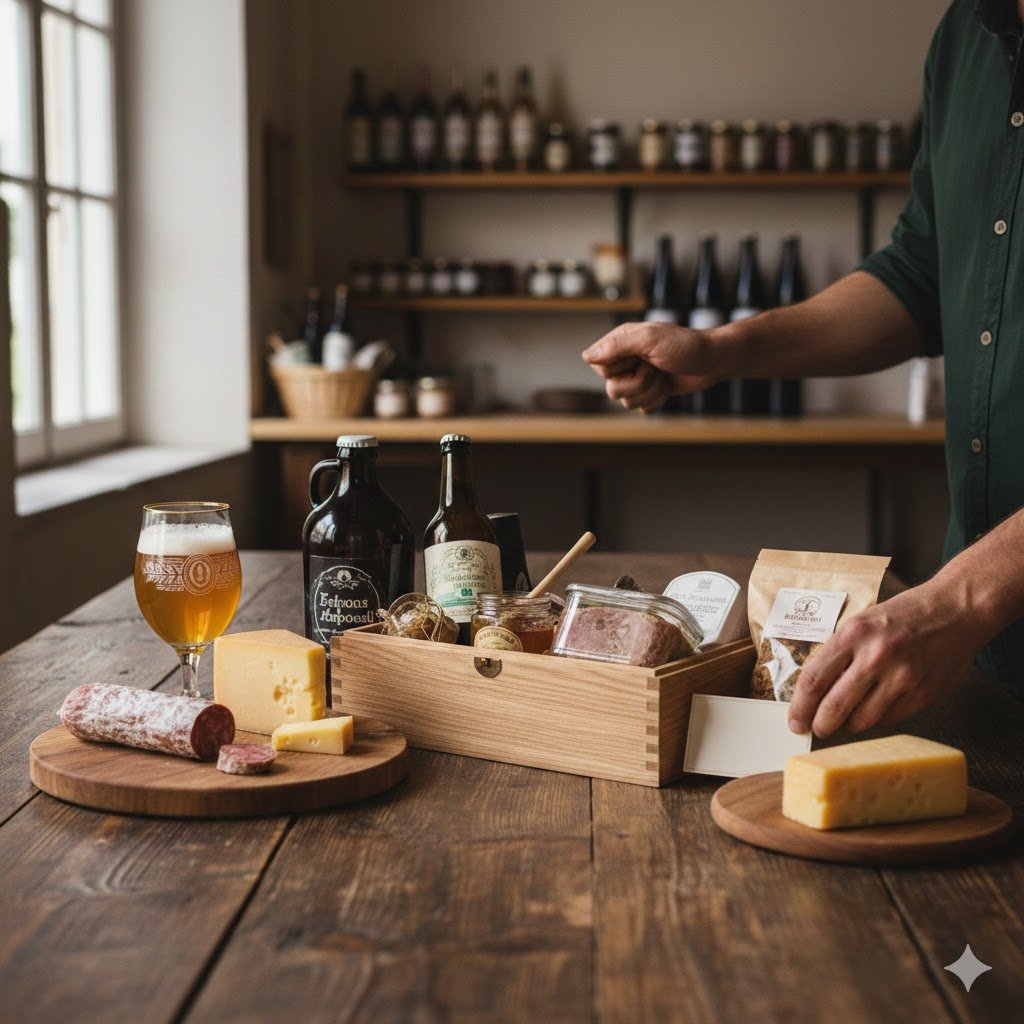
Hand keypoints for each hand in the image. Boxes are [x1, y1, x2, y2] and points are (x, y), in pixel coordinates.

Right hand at [582, 322, 717, 412]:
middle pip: (612, 389)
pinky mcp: (649, 392)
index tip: (638, 358)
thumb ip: (618, 346)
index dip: (618, 368)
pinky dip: (657, 401)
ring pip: (626, 402)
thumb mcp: (650, 339)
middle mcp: (625, 360)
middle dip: (638, 383)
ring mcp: (637, 378)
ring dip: (650, 391)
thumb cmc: (685, 345)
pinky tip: (667, 386)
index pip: (598, 366)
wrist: (713, 361)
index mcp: (621, 342)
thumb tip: (586, 357)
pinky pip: (642, 409)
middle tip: (654, 367)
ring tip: (663, 375)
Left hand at [786, 580, 981, 737]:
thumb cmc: (901, 616)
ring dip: (849, 724)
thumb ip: (839, 654)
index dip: (799, 707)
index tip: (794, 722)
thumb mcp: (860, 623)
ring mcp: (902, 677)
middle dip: (820, 725)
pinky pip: (888, 720)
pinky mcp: (923, 694)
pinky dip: (876, 720)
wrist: (954, 610)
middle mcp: (876, 656)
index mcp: (852, 634)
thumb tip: (813, 692)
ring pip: (861, 720)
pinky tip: (875, 708)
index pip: (813, 680)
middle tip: (816, 729)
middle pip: (834, 706)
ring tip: (847, 717)